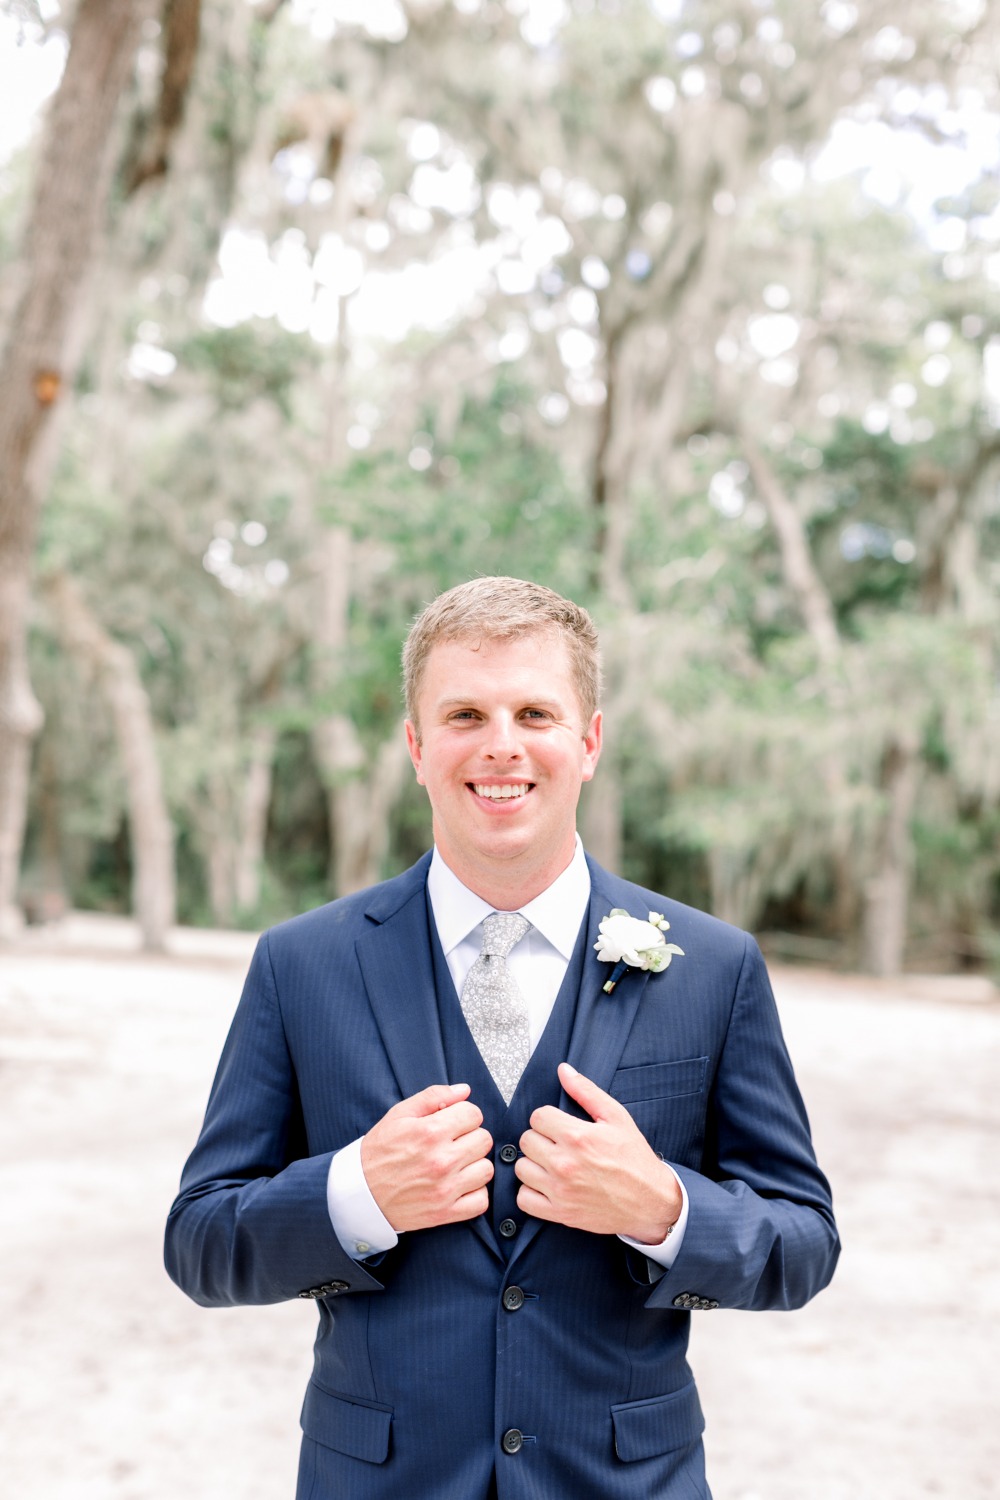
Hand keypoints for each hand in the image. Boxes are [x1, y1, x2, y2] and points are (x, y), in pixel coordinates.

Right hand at [360, 1083, 493, 1232]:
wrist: (361, 1193)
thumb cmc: (380, 1152)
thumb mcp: (399, 1114)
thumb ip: (433, 1096)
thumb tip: (464, 1090)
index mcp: (430, 1132)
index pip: (474, 1114)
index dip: (464, 1115)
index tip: (453, 1122)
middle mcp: (441, 1160)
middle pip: (484, 1139)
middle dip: (471, 1136)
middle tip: (453, 1143)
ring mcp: (445, 1189)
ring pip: (486, 1169)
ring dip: (474, 1164)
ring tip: (456, 1164)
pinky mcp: (445, 1213)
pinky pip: (481, 1201)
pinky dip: (475, 1193)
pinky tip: (460, 1185)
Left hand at [515, 1063, 681, 1242]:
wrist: (650, 1201)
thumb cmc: (634, 1159)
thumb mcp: (617, 1117)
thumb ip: (586, 1091)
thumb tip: (563, 1070)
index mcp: (577, 1136)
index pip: (537, 1116)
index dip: (548, 1119)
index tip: (559, 1126)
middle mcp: (565, 1163)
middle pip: (526, 1140)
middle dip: (540, 1139)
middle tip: (557, 1145)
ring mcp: (560, 1190)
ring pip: (522, 1169)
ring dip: (534, 1165)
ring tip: (551, 1164)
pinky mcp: (559, 1213)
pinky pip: (523, 1200)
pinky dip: (531, 1192)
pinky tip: (546, 1185)